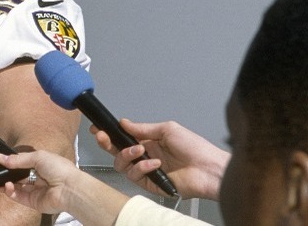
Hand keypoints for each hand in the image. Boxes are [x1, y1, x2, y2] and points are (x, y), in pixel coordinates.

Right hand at [0, 151, 128, 225]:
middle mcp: (39, 178)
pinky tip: (7, 186)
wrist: (69, 188)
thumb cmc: (59, 169)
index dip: (13, 161)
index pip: (24, 162)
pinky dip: (11, 192)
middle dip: (8, 174)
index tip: (0, 160)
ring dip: (7, 183)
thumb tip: (1, 157)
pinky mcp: (34, 202)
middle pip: (20, 176)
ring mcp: (36, 191)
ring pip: (18, 187)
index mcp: (43, 164)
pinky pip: (19, 197)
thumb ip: (18, 159)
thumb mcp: (37, 157)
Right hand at [91, 119, 229, 199]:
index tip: (99, 128)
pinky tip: (155, 164)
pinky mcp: (149, 184)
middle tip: (103, 137)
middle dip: (107, 143)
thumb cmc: (195, 148)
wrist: (208, 169)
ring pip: (121, 164)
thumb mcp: (167, 129)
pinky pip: (134, 175)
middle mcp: (145, 155)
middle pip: (117, 151)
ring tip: (140, 150)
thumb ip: (143, 128)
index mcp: (149, 141)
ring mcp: (146, 170)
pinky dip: (142, 167)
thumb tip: (124, 123)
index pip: (123, 137)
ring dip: (127, 155)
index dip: (109, 133)